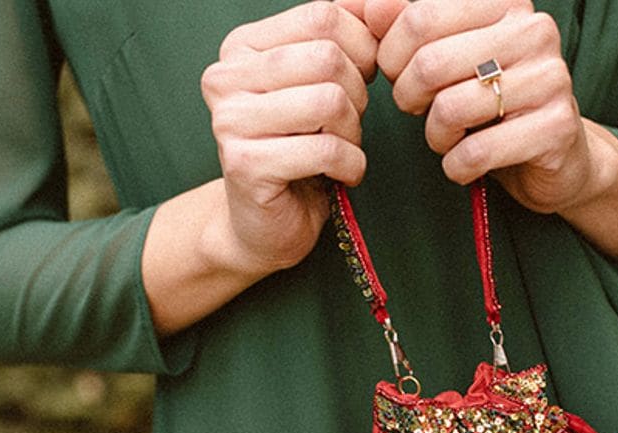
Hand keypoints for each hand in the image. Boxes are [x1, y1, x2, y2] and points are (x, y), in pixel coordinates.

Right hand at [200, 1, 378, 276]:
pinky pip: (327, 149)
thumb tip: (391, 0)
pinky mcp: (245, 164)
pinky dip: (351, 165)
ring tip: (341, 148)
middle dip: (358, 94)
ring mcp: (230, 121)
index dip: (362, 48)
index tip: (359, 82)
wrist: (262, 225)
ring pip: (330, 101)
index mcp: (243, 46)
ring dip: (354, 132)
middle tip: (348, 124)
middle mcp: (225, 77)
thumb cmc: (300, 147)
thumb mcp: (324, 82)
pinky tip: (340, 174)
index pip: (323, 14)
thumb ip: (351, 34)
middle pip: (328, 57)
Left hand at [366, 0, 609, 215]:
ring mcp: (550, 78)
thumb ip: (400, 24)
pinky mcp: (556, 128)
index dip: (391, 55)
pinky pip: (476, 152)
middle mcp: (533, 29)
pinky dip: (457, 166)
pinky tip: (466, 163)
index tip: (400, 75)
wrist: (554, 153)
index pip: (418, 16)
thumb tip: (359, 5)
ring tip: (447, 136)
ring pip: (451, 108)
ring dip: (434, 135)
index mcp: (503, 1)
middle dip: (408, 97)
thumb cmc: (486, 97)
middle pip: (430, 62)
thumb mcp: (442, 54)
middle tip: (418, 110)